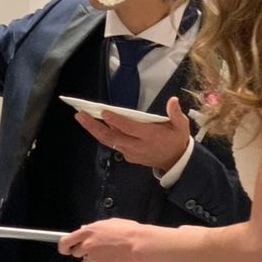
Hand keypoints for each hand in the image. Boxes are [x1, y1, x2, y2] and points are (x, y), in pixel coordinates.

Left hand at [58, 218, 146, 261]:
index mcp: (88, 232)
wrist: (139, 244)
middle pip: (75, 252)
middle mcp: (87, 245)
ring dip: (95, 257)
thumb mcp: (109, 223)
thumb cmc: (128, 231)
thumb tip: (84, 229)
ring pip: (88, 259)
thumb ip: (94, 227)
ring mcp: (94, 258)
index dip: (63, 247)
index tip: (64, 249)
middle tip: (94, 249)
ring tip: (111, 251)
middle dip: (82, 251)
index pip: (65, 241)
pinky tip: (116, 257)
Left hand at [75, 97, 190, 171]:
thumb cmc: (176, 139)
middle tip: (80, 114)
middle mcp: (138, 146)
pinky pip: (113, 144)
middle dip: (94, 126)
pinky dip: (103, 134)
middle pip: (112, 137)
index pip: (129, 128)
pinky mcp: (128, 156)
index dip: (116, 120)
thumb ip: (176, 114)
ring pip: (109, 141)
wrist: (175, 161)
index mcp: (150, 137)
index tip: (104, 111)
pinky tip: (95, 124)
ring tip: (82, 117)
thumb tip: (173, 100)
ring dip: (94, 130)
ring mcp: (131, 153)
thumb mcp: (181, 126)